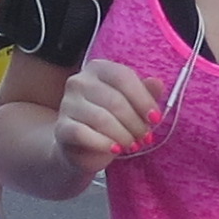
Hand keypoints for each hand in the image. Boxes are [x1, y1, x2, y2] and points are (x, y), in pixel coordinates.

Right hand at [51, 56, 164, 172]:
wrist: (83, 148)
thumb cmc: (112, 121)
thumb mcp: (133, 106)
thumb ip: (145, 93)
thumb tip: (157, 84)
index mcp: (98, 69)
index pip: (123, 77)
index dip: (143, 99)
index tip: (155, 118)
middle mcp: (79, 81)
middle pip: (114, 100)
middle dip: (135, 122)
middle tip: (145, 137)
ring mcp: (67, 103)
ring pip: (101, 119)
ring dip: (123, 135)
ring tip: (133, 145)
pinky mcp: (61, 127)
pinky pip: (83, 134)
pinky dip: (103, 143)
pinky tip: (114, 149)